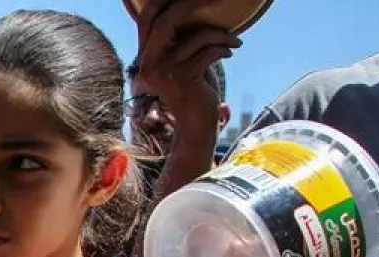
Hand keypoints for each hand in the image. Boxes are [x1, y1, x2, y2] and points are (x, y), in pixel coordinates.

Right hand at [126, 0, 239, 136]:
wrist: (197, 122)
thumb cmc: (195, 87)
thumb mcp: (184, 58)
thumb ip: (180, 36)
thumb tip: (192, 5)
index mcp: (146, 55)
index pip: (147, 17)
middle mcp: (150, 63)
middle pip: (168, 20)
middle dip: (194, 4)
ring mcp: (165, 72)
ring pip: (197, 36)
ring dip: (221, 35)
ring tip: (232, 40)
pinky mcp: (184, 79)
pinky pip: (208, 51)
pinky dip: (224, 48)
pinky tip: (230, 52)